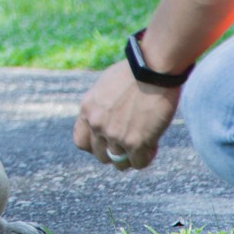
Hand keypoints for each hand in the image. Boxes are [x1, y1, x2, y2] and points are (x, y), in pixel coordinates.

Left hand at [73, 57, 178, 171]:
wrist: (152, 69)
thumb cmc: (134, 72)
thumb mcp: (105, 87)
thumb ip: (100, 106)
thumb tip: (105, 119)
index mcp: (87, 110)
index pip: (81, 142)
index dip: (95, 145)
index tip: (107, 142)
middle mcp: (97, 125)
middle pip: (100, 156)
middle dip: (115, 152)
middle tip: (129, 143)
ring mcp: (115, 136)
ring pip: (119, 163)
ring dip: (131, 157)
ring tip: (143, 144)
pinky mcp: (135, 143)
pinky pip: (138, 164)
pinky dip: (146, 158)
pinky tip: (153, 145)